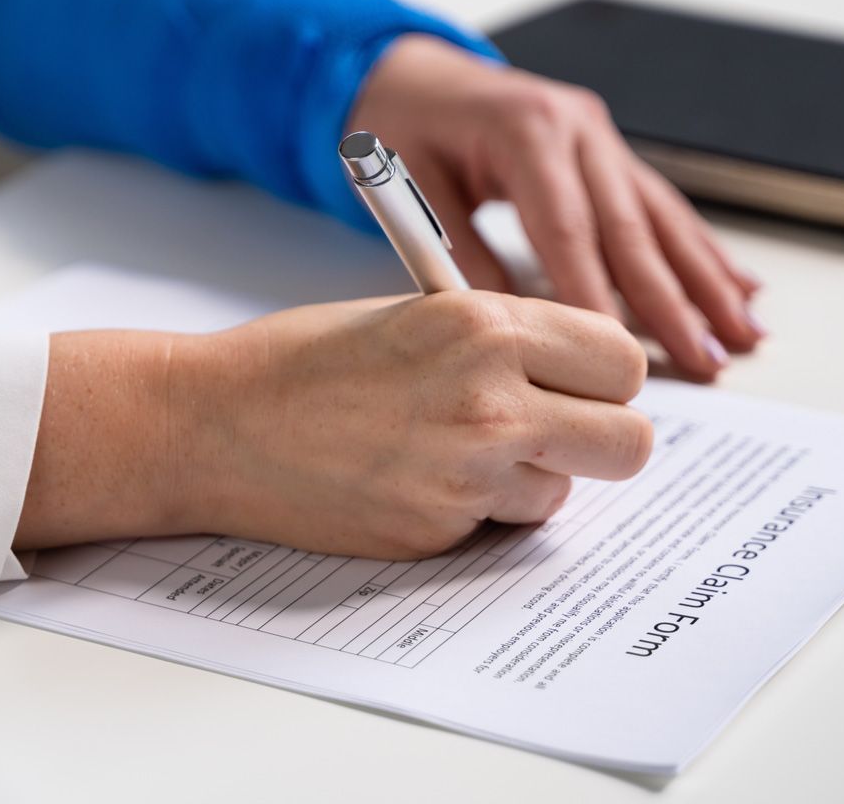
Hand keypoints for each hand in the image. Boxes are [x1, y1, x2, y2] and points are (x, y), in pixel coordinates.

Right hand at [15, 293, 651, 557]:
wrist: (214, 422)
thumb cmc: (302, 359)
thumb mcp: (415, 314)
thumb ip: (501, 338)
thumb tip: (576, 372)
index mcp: (485, 324)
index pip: (622, 359)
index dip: (605, 375)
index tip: (580, 380)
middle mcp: (490, 397)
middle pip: (629, 441)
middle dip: (599, 438)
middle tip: (552, 428)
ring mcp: (466, 472)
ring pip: (565, 492)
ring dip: (529, 478)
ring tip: (457, 450)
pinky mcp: (438, 530)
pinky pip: (499, 526)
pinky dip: (475, 511)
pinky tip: (415, 478)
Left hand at [350, 35, 763, 379]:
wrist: (411, 72)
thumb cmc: (404, 126)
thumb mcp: (409, 183)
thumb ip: (456, 250)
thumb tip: (506, 322)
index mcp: (526, 129)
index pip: (568, 227)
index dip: (594, 294)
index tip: (615, 355)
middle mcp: (577, 128)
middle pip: (631, 227)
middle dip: (673, 301)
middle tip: (706, 360)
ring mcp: (600, 137)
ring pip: (662, 218)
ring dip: (705, 281)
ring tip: (743, 334)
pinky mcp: (609, 151)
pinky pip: (661, 206)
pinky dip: (700, 250)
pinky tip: (738, 286)